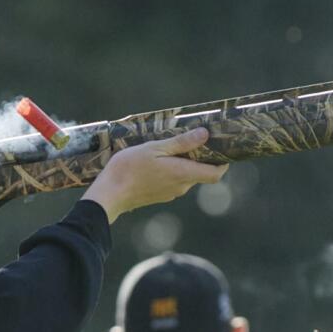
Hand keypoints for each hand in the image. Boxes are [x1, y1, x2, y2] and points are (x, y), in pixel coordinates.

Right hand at [82, 127, 227, 222]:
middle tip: (191, 140)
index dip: (223, 163)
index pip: (215, 174)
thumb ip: (181, 143)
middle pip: (200, 173)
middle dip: (200, 158)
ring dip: (183, 164)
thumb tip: (205, 135)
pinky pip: (173, 182)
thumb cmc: (129, 169)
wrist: (109, 195)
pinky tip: (157, 162)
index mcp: (183, 174)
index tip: (221, 150)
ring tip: (169, 149)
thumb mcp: (155, 149)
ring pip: (185, 177)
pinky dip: (172, 172)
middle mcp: (180, 187)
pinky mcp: (159, 196)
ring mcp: (170, 193)